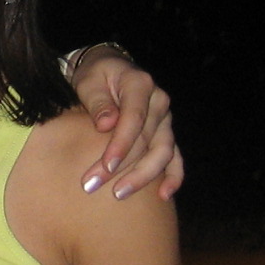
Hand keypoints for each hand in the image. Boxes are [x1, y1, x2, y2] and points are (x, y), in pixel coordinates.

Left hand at [69, 47, 182, 199]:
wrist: (108, 69)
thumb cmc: (94, 76)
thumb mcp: (89, 81)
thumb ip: (98, 102)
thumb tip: (106, 124)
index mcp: (140, 85)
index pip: (134, 119)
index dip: (121, 145)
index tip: (106, 166)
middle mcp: (158, 102)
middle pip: (146, 140)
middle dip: (122, 167)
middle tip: (92, 186)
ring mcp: (165, 119)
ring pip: (162, 152)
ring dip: (142, 176)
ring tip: (120, 194)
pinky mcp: (166, 133)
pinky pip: (175, 157)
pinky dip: (173, 176)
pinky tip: (164, 195)